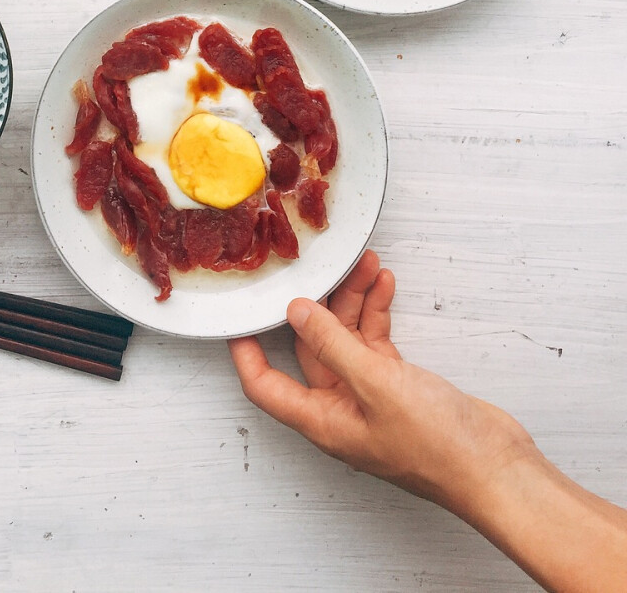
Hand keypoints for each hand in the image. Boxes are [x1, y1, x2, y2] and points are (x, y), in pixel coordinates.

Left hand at [229, 252, 534, 515]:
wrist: (495, 468)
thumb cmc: (438, 447)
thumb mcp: (375, 384)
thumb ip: (332, 344)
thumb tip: (296, 312)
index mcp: (323, 420)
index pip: (265, 386)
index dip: (246, 353)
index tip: (238, 317)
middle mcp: (341, 409)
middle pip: (311, 349)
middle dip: (316, 306)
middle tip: (319, 268)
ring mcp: (370, 397)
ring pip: (346, 338)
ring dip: (352, 301)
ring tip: (362, 265)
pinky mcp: (398, 386)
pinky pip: (375, 341)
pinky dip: (377, 312)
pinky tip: (383, 285)